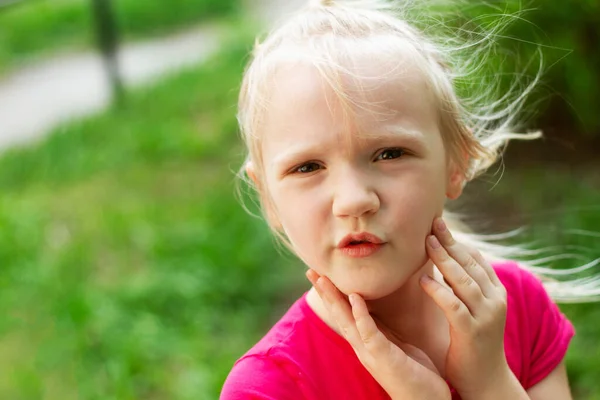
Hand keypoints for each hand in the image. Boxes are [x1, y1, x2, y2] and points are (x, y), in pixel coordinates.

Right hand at [306, 270, 450, 399]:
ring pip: (347, 321)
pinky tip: (355, 297)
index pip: (344, 313)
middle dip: (324, 292)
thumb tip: (378, 312)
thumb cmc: (416, 374)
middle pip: (339, 314)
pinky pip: (369, 332)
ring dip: (334, 299)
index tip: (320, 274)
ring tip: (323, 279)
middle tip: (310, 270)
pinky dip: (360, 314)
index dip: (331, 293)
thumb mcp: (396, 345)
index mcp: (366, 342)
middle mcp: (363, 347)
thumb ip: (383, 330)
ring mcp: (371, 353)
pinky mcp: (384, 358)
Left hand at [420, 217, 509, 397]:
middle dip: (450, 242)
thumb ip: (466, 286)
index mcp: (496, 293)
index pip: (477, 259)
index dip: (458, 241)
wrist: (486, 379)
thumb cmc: (475, 340)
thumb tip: (448, 259)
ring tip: (426, 243)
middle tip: (433, 223)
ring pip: (463, 281)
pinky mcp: (471, 332)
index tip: (438, 224)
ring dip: (444, 260)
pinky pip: (453, 306)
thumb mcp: (475, 309)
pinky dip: (438, 290)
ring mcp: (485, 316)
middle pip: (470, 265)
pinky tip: (423, 279)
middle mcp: (495, 301)